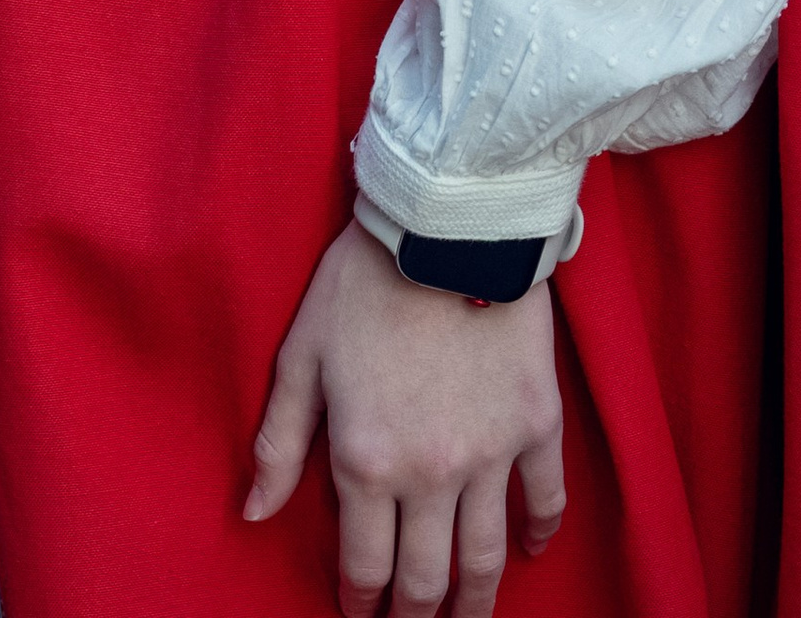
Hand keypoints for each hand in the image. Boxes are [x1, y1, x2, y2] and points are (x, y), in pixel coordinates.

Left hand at [245, 221, 563, 615]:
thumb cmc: (365, 281)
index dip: (360, 602)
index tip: (360, 613)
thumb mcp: (302, 354)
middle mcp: (428, 474)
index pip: (364, 566)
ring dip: (476, 601)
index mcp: (365, 462)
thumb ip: (280, 441)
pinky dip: (540, 532)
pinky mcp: (535, 422)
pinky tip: (531, 550)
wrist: (449, 221)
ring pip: (485, 557)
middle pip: (425, 579)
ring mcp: (489, 453)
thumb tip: (255, 512)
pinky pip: (545, 496)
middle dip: (415, 616)